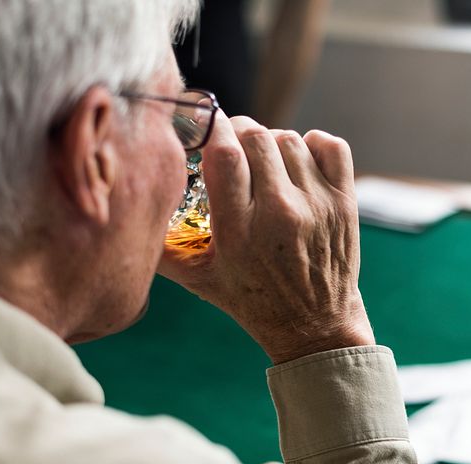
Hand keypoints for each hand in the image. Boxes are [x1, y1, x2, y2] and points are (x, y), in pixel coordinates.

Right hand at [158, 113, 374, 363]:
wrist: (314, 325)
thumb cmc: (251, 300)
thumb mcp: (198, 278)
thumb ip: (161, 246)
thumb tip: (126, 209)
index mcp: (239, 231)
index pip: (224, 154)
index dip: (212, 131)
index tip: (207, 133)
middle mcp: (280, 214)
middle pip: (256, 137)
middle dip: (239, 133)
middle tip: (233, 149)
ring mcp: (317, 206)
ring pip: (289, 139)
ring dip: (271, 144)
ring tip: (264, 164)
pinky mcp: (344, 203)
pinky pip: (330, 146)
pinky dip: (313, 144)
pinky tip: (298, 162)